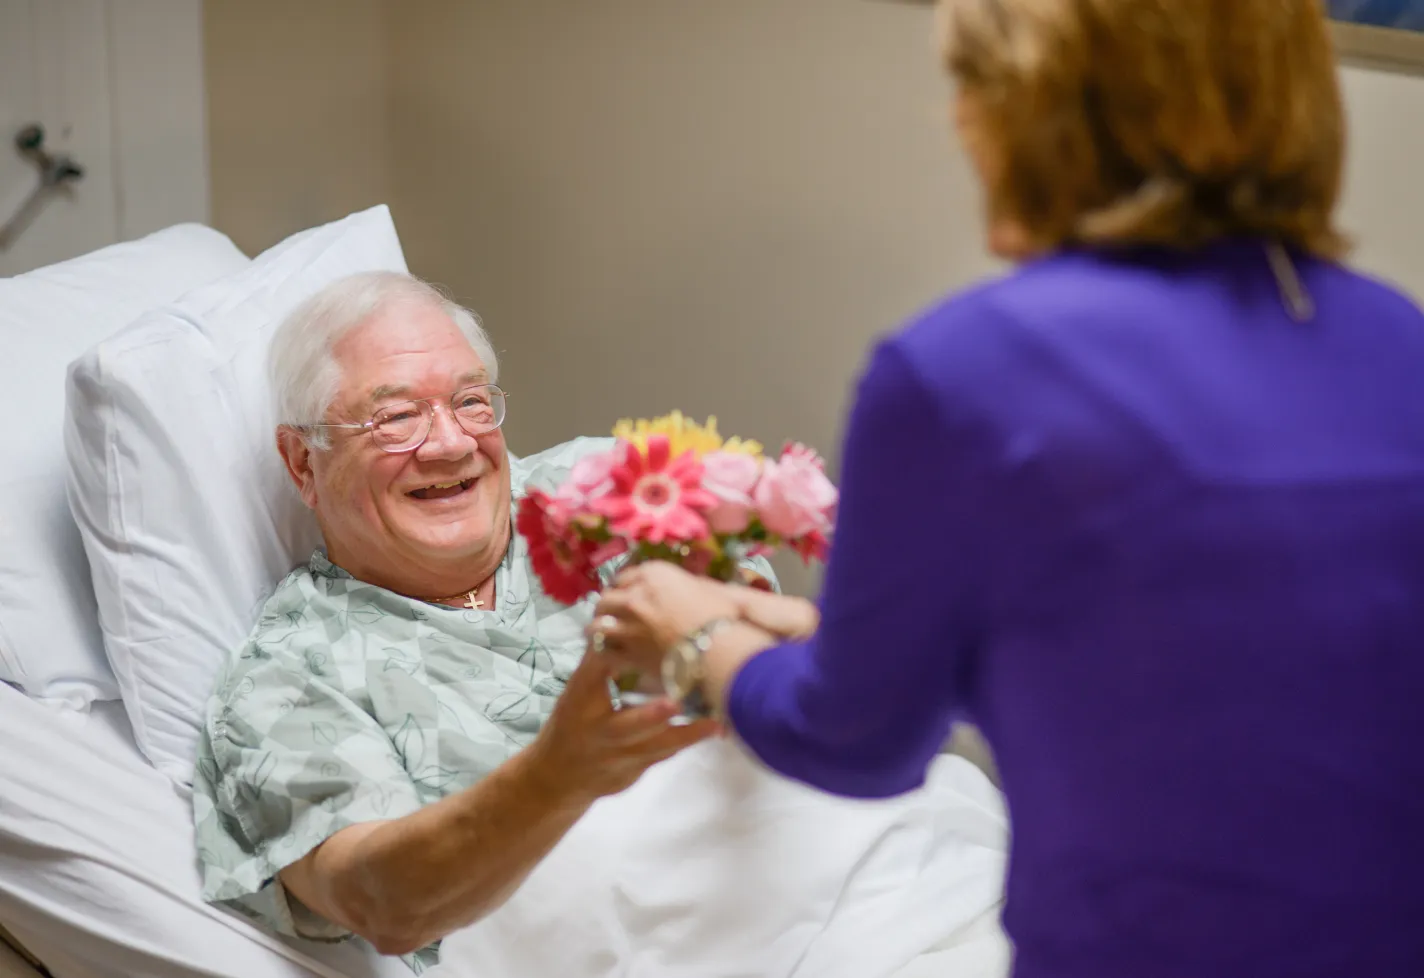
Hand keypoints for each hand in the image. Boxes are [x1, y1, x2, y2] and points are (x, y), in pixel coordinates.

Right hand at [526, 637, 717, 805]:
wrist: (558, 775)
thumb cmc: (573, 720)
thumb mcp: (579, 689)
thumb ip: (601, 659)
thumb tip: (620, 617)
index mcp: (581, 702)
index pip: (594, 676)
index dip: (613, 661)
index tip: (637, 642)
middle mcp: (600, 731)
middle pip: (626, 725)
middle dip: (649, 716)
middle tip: (675, 702)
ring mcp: (618, 757)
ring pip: (654, 746)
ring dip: (686, 734)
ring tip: (715, 722)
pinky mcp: (635, 771)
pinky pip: (664, 756)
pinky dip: (688, 742)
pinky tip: (715, 729)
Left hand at [588, 561, 742, 674]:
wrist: (717, 648)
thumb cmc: (719, 616)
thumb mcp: (704, 588)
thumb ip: (683, 585)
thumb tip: (682, 587)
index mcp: (652, 574)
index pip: (625, 576)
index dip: (624, 586)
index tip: (625, 593)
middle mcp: (634, 596)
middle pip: (606, 598)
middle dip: (606, 606)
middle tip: (609, 614)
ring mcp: (627, 626)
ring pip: (597, 625)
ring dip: (596, 630)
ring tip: (598, 636)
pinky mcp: (627, 653)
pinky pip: (604, 653)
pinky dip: (603, 655)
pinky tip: (607, 656)